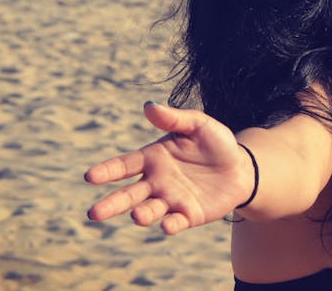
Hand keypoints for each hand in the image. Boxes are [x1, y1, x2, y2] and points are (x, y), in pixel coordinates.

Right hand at [85, 102, 252, 234]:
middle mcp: (156, 182)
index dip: (107, 170)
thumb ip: (174, 118)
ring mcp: (170, 200)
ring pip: (149, 210)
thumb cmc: (216, 143)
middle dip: (111, 204)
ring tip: (137, 215)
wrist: (241, 167)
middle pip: (129, 194)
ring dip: (142, 213)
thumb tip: (149, 105)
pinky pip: (176, 221)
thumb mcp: (198, 124)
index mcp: (153, 158)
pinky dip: (171, 224)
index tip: (90, 176)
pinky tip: (167, 225)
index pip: (124, 165)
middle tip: (94, 214)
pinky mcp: (188, 215)